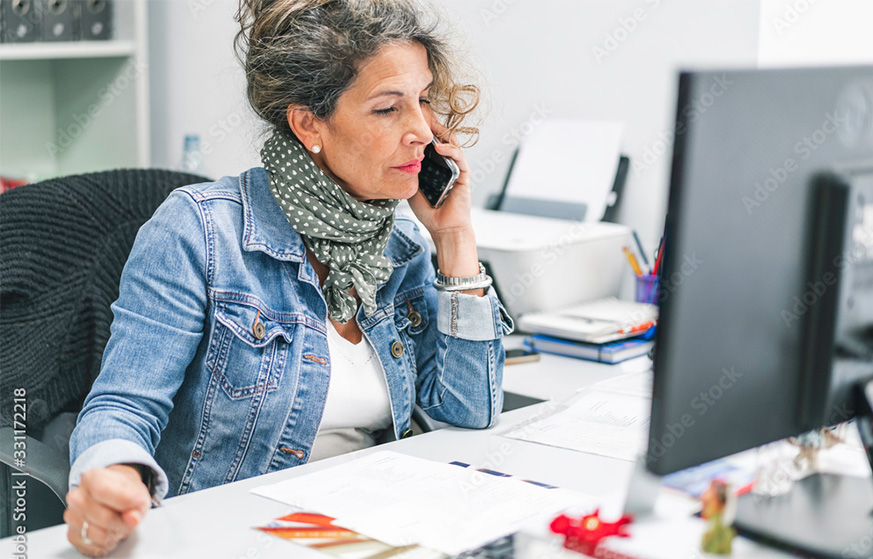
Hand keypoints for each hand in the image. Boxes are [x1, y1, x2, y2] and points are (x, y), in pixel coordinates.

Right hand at [65, 464, 150, 556]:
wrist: (115, 499)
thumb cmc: (124, 495)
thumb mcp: (138, 495)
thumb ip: (137, 506)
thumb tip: (132, 518)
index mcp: (91, 478)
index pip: (102, 491)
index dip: (122, 500)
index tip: (136, 502)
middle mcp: (77, 496)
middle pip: (103, 517)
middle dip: (121, 522)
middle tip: (126, 517)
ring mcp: (71, 516)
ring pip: (98, 535)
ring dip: (113, 533)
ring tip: (117, 524)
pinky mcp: (71, 535)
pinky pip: (92, 546)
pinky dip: (105, 543)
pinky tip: (108, 531)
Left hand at [407, 120, 473, 238]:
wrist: (443, 227)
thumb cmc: (428, 210)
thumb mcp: (412, 187)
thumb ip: (408, 172)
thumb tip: (393, 157)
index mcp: (434, 165)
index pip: (429, 143)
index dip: (422, 132)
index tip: (411, 120)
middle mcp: (446, 163)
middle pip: (441, 138)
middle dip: (432, 126)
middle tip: (421, 114)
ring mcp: (456, 167)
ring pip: (451, 143)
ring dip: (441, 132)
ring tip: (430, 125)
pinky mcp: (464, 174)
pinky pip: (459, 157)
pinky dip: (449, 149)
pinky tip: (439, 146)